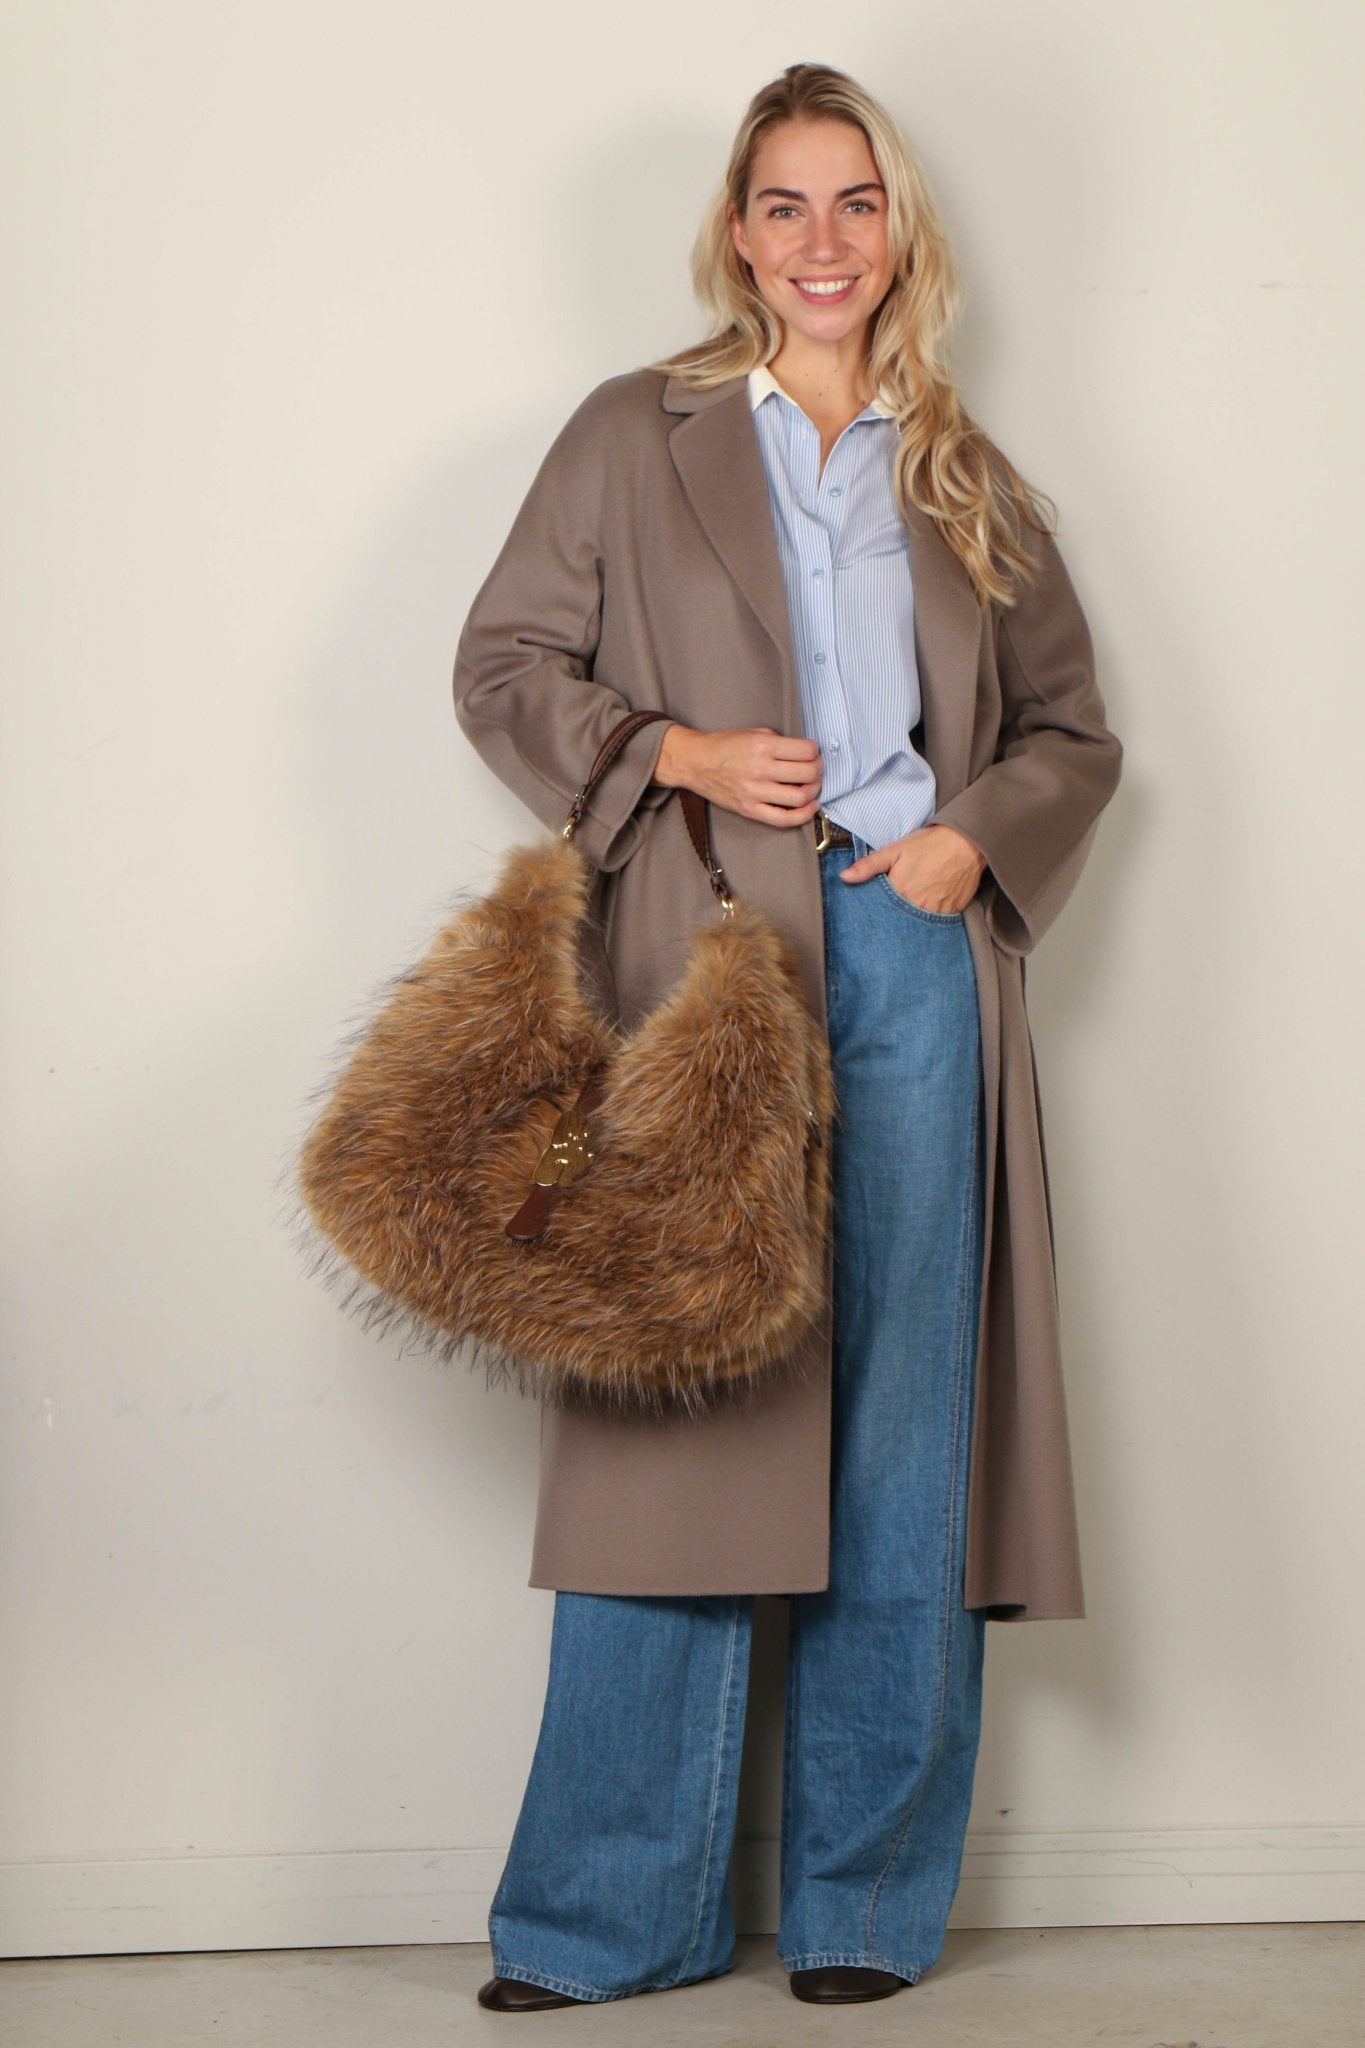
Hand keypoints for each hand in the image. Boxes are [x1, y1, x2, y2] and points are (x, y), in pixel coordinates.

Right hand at [651, 723, 822, 825]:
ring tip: (811, 786)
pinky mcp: (750, 810)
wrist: (696, 762)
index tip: (813, 752)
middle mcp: (760, 769)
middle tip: (815, 768)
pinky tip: (810, 806)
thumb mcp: (753, 732)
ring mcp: (755, 792)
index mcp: (762, 746)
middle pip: (807, 774)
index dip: (815, 751)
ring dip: (814, 791)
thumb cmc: (724, 746)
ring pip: (800, 797)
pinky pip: (784, 819)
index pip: (806, 751)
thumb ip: (779, 741)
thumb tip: (804, 753)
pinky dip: (803, 815)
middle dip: (818, 770)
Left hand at [838, 823, 986, 912]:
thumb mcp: (895, 850)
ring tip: (913, 907)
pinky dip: (931, 919)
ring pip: (918, 924)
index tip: (876, 913)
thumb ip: (868, 865)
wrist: (966, 842)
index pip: (881, 913)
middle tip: (896, 911)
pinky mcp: (953, 912)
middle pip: (899, 922)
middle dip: (895, 919)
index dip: (877, 913)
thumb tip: (844, 877)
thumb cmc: (929, 844)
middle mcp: (918, 906)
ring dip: (913, 920)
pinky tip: (929, 908)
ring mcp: (937, 912)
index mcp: (900, 892)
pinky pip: (937, 923)